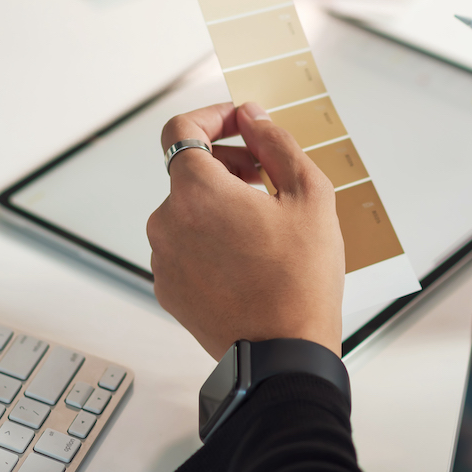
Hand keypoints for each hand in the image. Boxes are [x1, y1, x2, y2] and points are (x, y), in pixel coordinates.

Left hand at [146, 101, 344, 359]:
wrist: (282, 355)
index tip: (239, 123)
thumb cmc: (300, 279)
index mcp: (195, 191)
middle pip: (188, 171)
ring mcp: (163, 257)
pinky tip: (247, 258)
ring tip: (263, 226)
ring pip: (188, 211)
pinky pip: (184, 246)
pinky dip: (210, 239)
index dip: (213, 116)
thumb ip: (275, 142)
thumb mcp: (308, 195)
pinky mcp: (167, 288)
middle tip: (266, 178)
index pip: (181, 129)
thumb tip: (251, 117)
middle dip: (226, 163)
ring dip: (220, 205)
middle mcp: (166, 220)